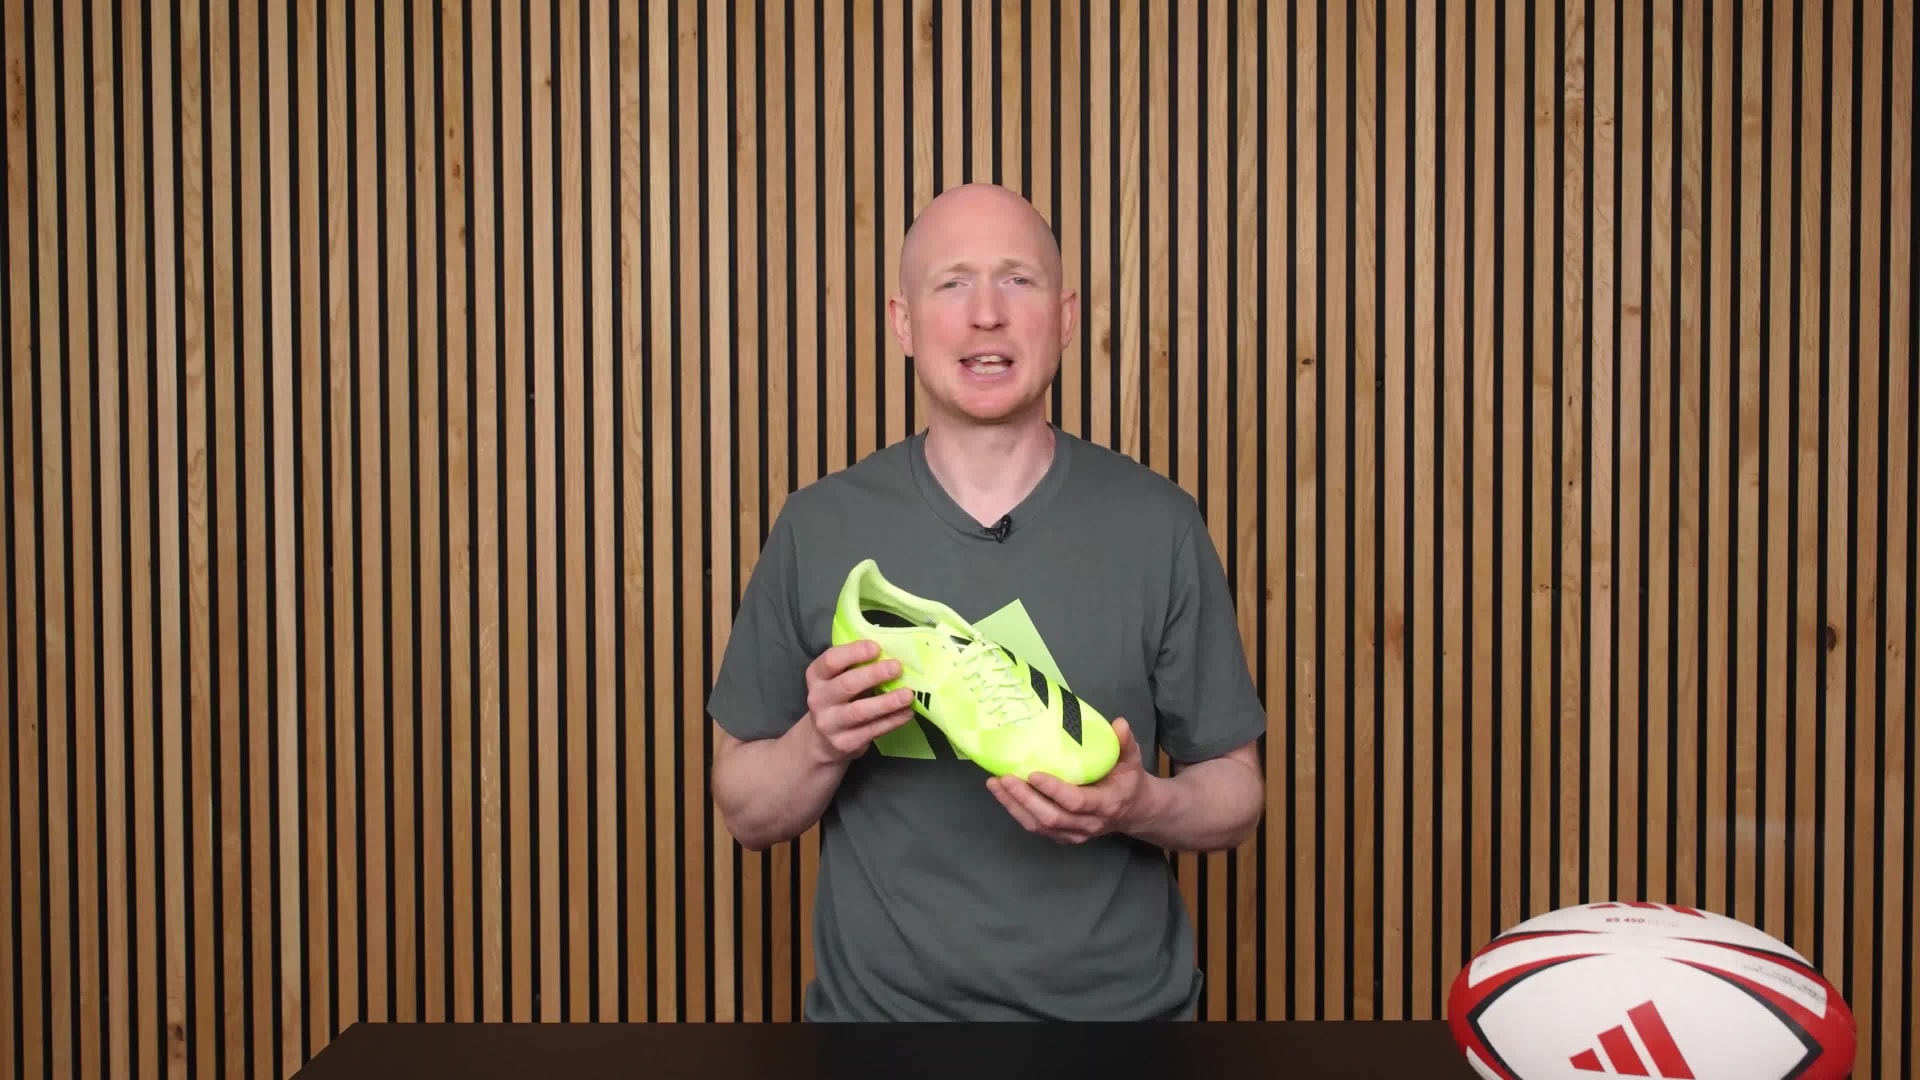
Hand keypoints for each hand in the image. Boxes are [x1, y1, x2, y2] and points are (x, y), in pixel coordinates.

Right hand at [801, 640, 916, 763]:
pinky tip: (907, 712)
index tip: (876, 648)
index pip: (830, 661)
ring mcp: (830, 724)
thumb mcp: (836, 680)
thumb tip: (892, 653)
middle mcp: (819, 699)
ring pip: (860, 711)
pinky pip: (872, 730)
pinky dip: (893, 720)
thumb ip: (856, 666)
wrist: (821, 741)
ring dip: (887, 702)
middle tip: (897, 667)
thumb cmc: (837, 700)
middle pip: (846, 685)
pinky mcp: (845, 743)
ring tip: (908, 695)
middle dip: (874, 674)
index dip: (853, 652)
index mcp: (816, 677)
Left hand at [986, 718, 1160, 843]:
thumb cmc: (1128, 781)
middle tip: (1004, 777)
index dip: (1054, 790)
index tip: (1033, 773)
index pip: (1076, 802)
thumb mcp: (1131, 760)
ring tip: (995, 785)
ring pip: (1039, 825)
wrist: (1134, 811)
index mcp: (1106, 804)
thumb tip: (1119, 723)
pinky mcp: (1063, 836)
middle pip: (1051, 817)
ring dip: (1015, 806)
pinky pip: (1037, 828)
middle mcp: (1089, 823)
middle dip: (1025, 799)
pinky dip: (1017, 812)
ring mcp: (1074, 833)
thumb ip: (1125, 742)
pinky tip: (1003, 795)